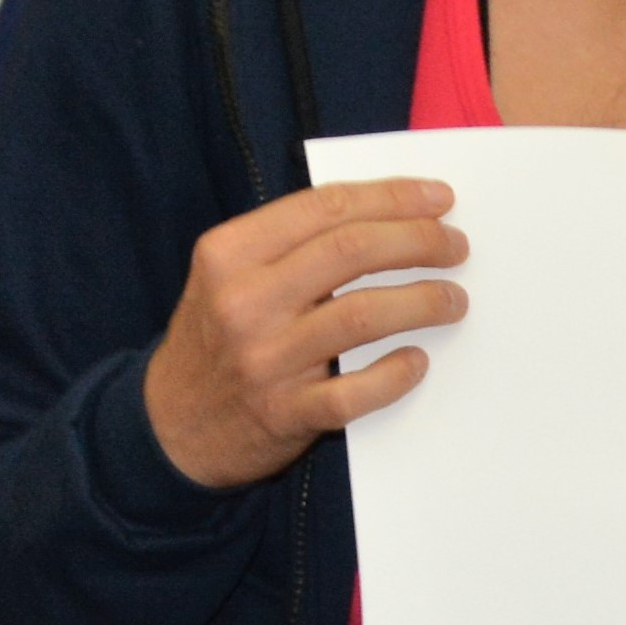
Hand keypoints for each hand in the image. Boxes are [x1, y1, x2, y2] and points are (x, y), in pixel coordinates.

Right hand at [142, 177, 464, 489]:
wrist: (169, 427)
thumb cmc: (218, 338)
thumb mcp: (228, 277)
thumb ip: (290, 245)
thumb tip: (390, 215)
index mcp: (229, 253)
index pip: (326, 208)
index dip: (392, 197)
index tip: (441, 199)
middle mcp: (243, 301)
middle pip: (351, 251)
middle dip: (418, 241)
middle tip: (456, 246)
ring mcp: (263, 360)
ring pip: (361, 316)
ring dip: (423, 302)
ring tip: (453, 299)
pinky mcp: (283, 413)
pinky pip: (354, 393)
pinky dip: (395, 375)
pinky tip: (416, 362)